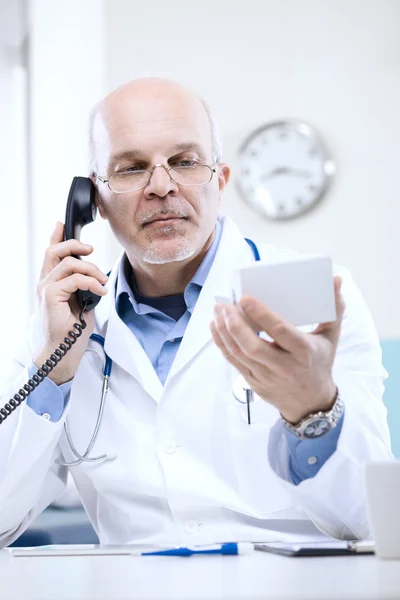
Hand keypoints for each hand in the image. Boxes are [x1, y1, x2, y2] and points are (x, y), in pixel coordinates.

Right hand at [33, 222, 108, 384]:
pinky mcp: (50, 296)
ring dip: (91, 270)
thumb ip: (83, 284)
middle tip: (92, 251)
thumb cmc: (73, 329)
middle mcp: (45, 282)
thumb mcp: (82, 300)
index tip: (62, 224)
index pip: (50, 253)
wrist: (64, 351)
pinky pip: (74, 279)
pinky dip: (91, 282)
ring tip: (102, 283)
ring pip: (69, 263)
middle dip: (75, 245)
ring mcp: (45, 288)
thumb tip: (94, 273)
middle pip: (56, 250)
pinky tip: (100, 292)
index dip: (56, 236)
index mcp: (51, 282)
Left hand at [210, 277, 344, 423]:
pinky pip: (233, 362)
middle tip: (225, 304)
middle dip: (235, 324)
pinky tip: (216, 326)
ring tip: (218, 311)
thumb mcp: (331, 337)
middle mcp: (284, 366)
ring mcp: (266, 377)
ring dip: (225, 331)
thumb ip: (334, 308)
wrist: (312, 403)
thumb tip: (336, 279)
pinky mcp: (254, 383)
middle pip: (253, 346)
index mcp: (304, 351)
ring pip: (239, 354)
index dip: (260, 314)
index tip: (245, 298)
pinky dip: (222, 343)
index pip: (279, 331)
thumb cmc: (320, 362)